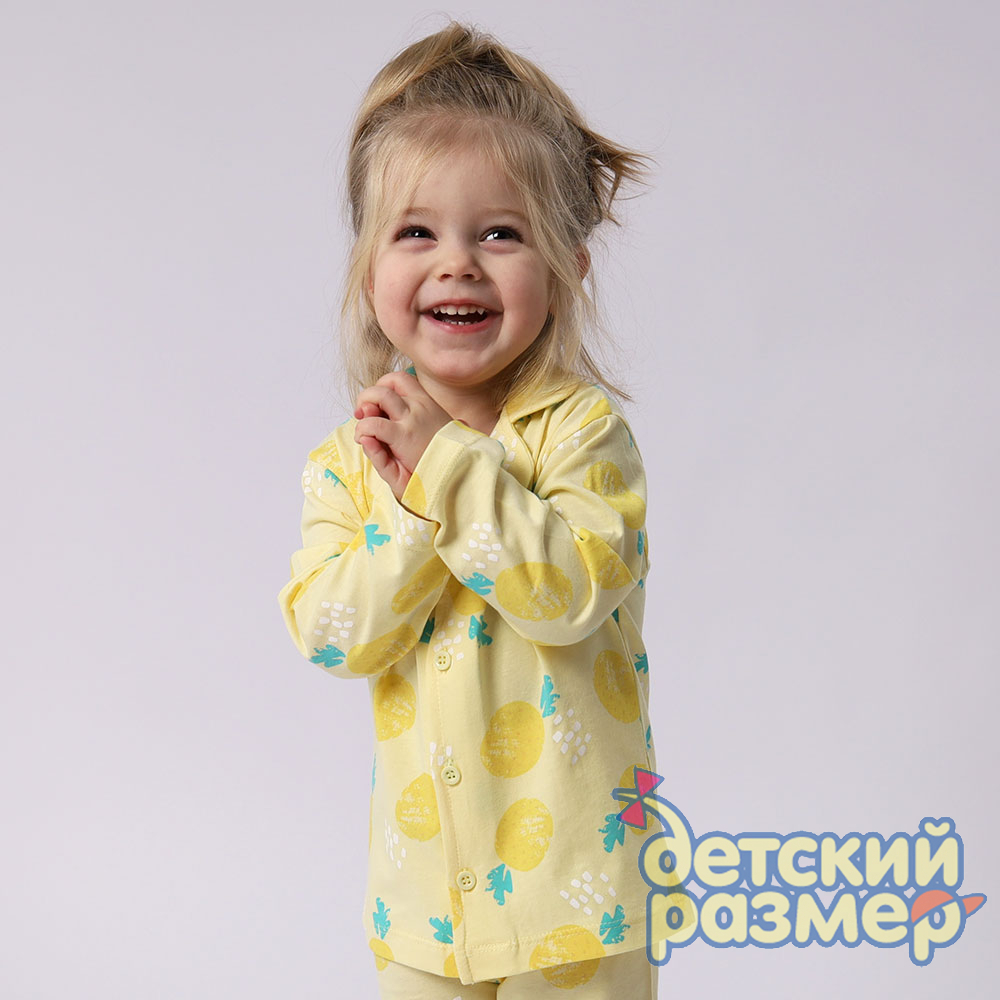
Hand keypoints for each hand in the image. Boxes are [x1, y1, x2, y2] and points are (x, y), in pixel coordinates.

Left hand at [353, 372, 452, 499]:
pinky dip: (363, 429)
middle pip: (388, 383)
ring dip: (364, 406)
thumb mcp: (445, 441)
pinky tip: (365, 439)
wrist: (456, 479)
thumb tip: (459, 422)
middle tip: (363, 415)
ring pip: (379, 395)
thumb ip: (447, 429)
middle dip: (368, 395)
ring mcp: (411, 420)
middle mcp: (420, 406)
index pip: (401, 380)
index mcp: (428, 404)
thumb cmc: (446, 462)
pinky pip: (374, 424)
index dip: (384, 387)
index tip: (378, 406)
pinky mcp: (403, 437)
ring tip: (363, 428)